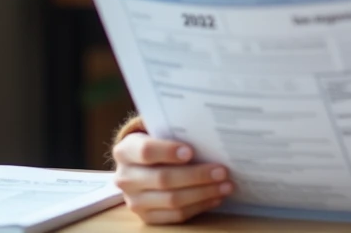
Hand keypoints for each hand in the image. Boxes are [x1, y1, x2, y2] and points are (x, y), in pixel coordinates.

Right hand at [112, 133, 233, 223]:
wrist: (138, 167)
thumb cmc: (156, 144)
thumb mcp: (157, 133)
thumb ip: (176, 134)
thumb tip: (210, 137)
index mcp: (125, 151)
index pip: (146, 151)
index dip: (168, 151)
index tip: (191, 151)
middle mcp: (125, 178)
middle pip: (163, 179)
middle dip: (196, 176)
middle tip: (222, 171)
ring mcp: (134, 201)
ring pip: (172, 200)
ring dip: (203, 193)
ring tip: (225, 186)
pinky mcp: (146, 217)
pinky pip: (175, 216)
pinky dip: (198, 207)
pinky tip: (214, 198)